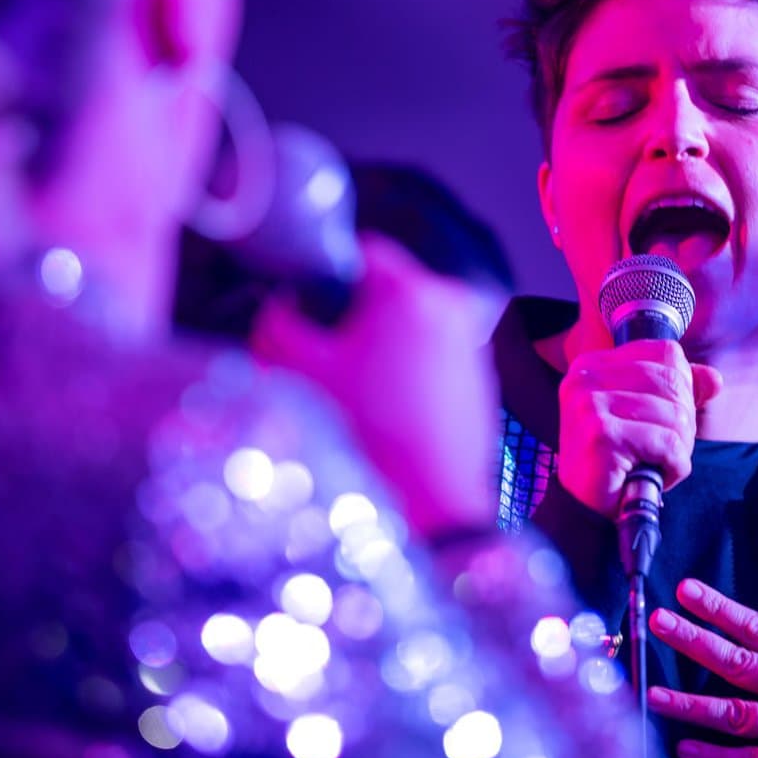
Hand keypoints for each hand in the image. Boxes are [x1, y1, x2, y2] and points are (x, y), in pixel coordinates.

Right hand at [251, 234, 498, 538]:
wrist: (432, 505)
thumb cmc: (368, 434)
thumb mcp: (300, 371)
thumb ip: (278, 322)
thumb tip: (279, 305)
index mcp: (411, 291)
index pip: (361, 252)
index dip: (325, 277)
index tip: (305, 308)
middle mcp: (452, 307)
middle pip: (384, 291)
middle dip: (349, 319)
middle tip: (322, 360)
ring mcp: (471, 344)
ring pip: (406, 327)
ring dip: (376, 349)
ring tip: (353, 394)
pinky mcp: (479, 380)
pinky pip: (429, 358)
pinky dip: (403, 374)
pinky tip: (383, 414)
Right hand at [555, 340, 723, 516]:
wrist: (583, 508)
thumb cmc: (614, 460)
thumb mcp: (644, 416)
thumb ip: (677, 391)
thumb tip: (714, 379)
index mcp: (594, 363)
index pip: (666, 354)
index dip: (681, 388)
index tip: (665, 419)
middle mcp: (587, 376)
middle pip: (674, 383)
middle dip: (683, 422)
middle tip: (663, 449)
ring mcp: (591, 404)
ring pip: (676, 416)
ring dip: (679, 449)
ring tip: (655, 463)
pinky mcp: (602, 435)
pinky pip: (668, 444)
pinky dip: (674, 466)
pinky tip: (656, 475)